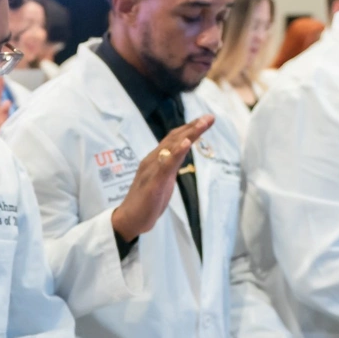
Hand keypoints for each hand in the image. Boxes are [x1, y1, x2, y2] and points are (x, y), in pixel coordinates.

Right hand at [109, 115, 213, 239]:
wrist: (129, 219)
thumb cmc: (146, 202)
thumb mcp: (163, 180)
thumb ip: (171, 166)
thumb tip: (181, 153)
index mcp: (155, 160)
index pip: (173, 139)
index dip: (189, 128)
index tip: (205, 120)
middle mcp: (152, 160)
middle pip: (174, 139)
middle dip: (193, 127)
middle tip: (209, 117)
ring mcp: (152, 170)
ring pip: (171, 147)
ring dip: (188, 134)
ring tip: (203, 124)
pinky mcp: (153, 182)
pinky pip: (166, 165)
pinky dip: (177, 152)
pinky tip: (186, 143)